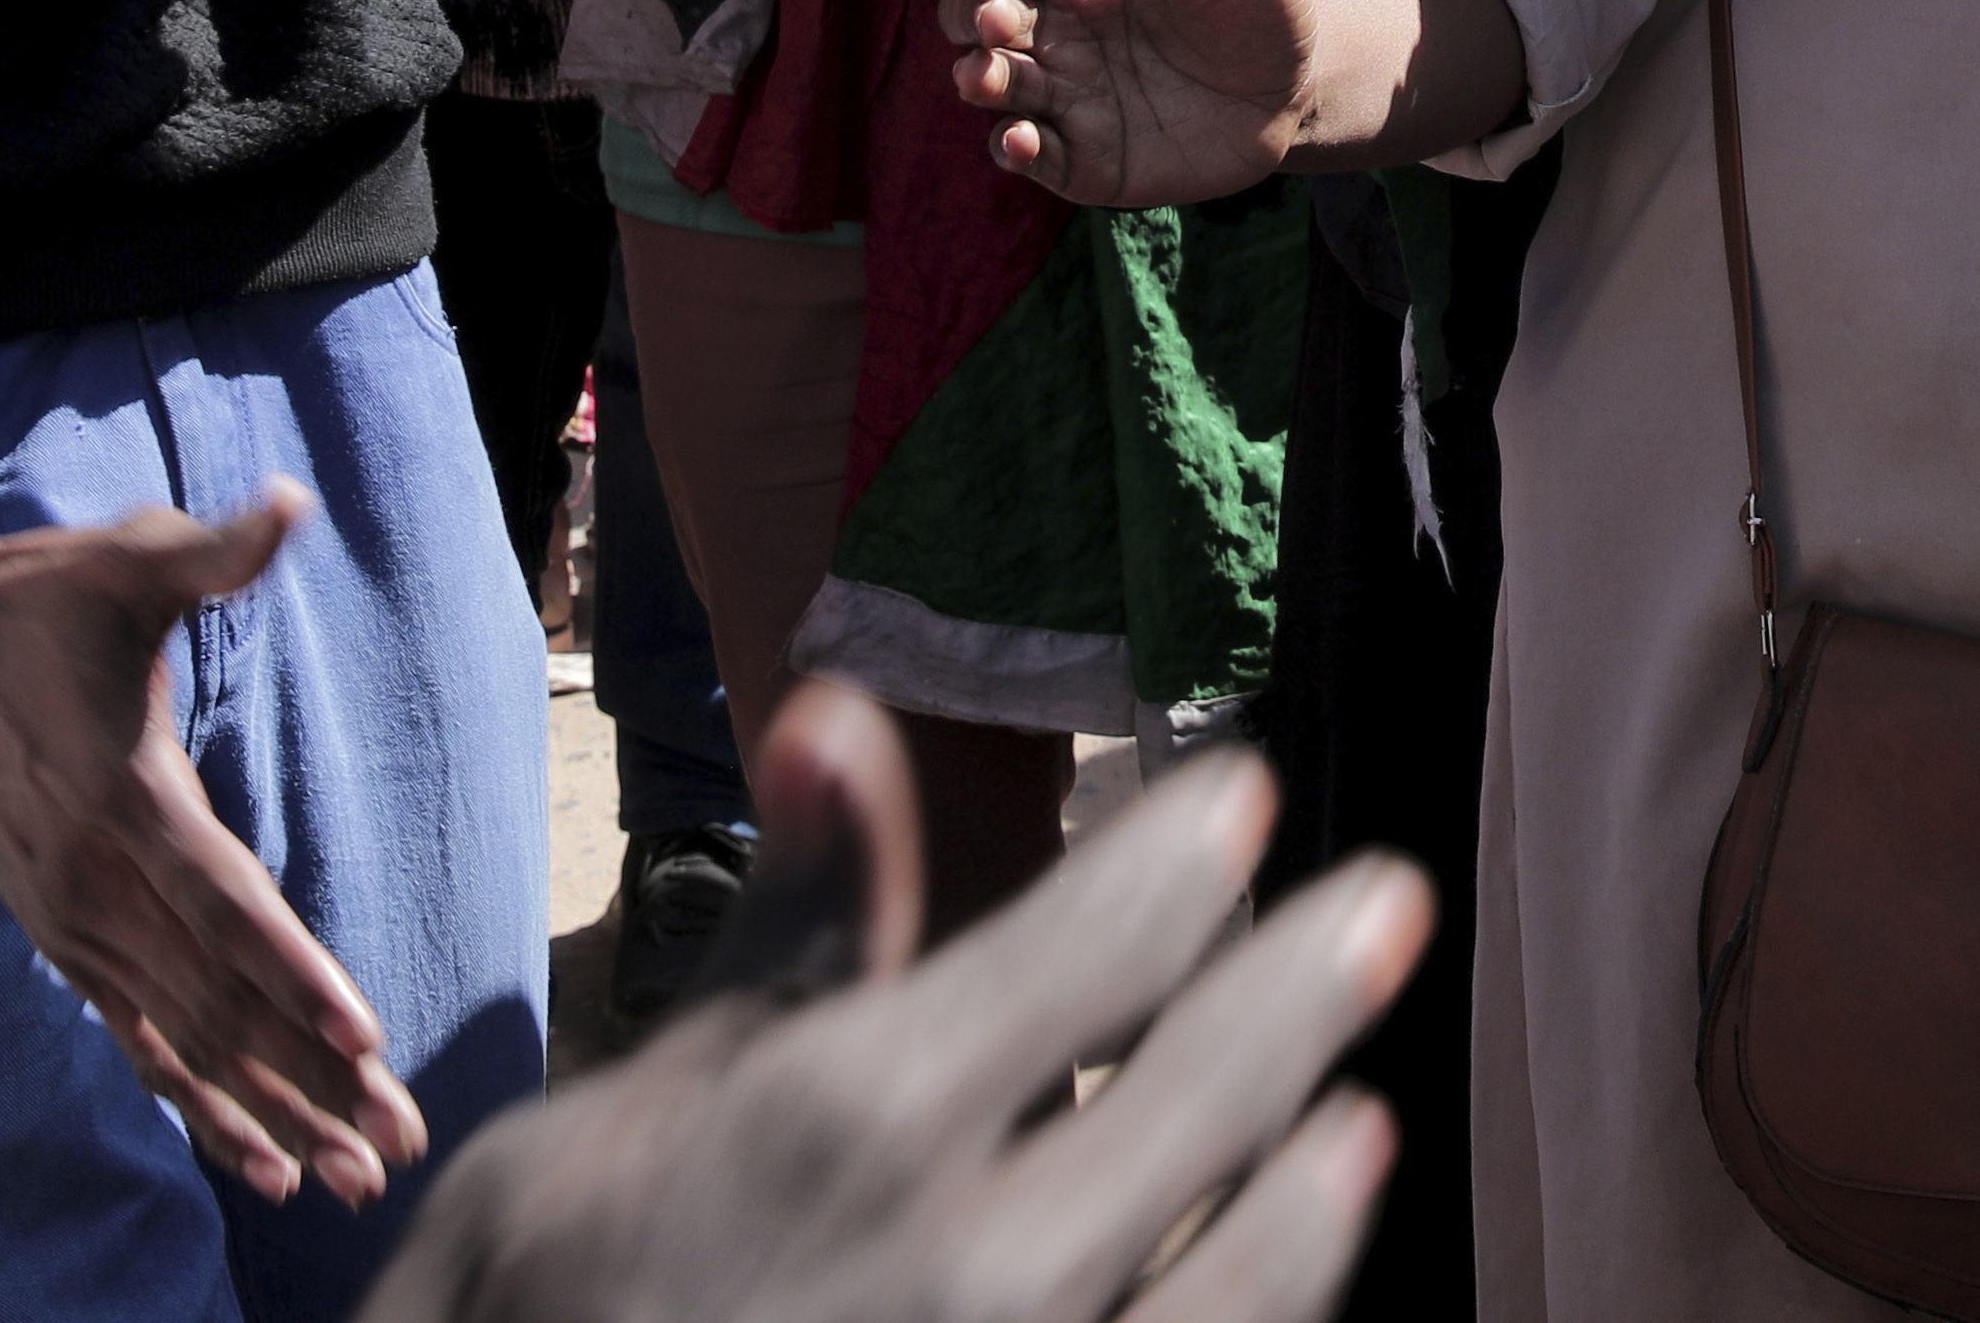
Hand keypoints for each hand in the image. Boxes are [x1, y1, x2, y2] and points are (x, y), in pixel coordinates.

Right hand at [0, 478, 424, 1202]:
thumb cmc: (32, 603)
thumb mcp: (123, 560)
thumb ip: (212, 550)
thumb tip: (290, 504)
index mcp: (126, 800)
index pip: (228, 903)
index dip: (296, 972)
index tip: (363, 1036)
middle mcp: (98, 884)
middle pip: (222, 1001)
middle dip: (314, 1081)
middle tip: (397, 1149)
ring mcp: (76, 925)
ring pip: (188, 1043)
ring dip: (272, 1113)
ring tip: (353, 1181)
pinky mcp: (65, 942)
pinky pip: (143, 1044)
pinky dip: (202, 1107)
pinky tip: (260, 1163)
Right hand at [359, 685, 1422, 1322]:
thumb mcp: (594, 1133)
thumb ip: (774, 944)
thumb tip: (841, 717)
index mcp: (856, 1121)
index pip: (1113, 933)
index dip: (1195, 849)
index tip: (1242, 798)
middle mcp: (981, 1265)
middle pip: (1225, 1082)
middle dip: (1315, 977)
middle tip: (1385, 905)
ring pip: (1262, 1268)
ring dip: (1319, 1182)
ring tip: (1353, 1121)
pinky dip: (1272, 1315)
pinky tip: (1283, 1275)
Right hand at [960, 0, 1327, 206]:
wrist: (1293, 87)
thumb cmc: (1258, 1)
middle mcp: (1059, 25)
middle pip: (978, 10)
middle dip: (971, 12)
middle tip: (997, 19)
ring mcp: (1064, 91)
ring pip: (993, 81)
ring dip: (978, 78)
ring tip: (982, 77)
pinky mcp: (1080, 154)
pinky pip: (1029, 151)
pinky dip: (1014, 148)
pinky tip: (1020, 144)